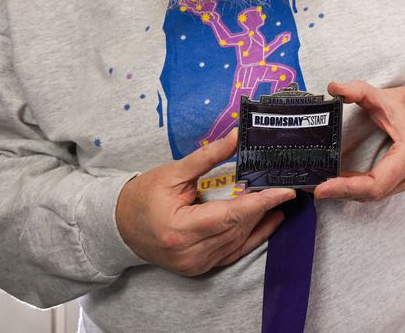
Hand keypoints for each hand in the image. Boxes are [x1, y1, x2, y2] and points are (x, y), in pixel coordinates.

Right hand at [115, 130, 295, 275]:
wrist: (118, 226)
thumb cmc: (143, 196)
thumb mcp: (174, 172)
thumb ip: (208, 156)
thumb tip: (237, 136)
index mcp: (179, 229)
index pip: (230, 215)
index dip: (260, 202)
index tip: (285, 191)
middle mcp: (188, 252)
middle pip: (238, 228)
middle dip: (264, 208)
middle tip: (285, 188)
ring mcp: (193, 264)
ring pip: (238, 241)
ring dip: (260, 221)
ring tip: (279, 201)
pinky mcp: (198, 267)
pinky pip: (232, 252)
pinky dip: (252, 237)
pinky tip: (268, 221)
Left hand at [313, 81, 404, 201]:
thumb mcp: (384, 96)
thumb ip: (358, 91)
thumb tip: (334, 87)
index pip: (374, 184)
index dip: (346, 188)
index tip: (322, 188)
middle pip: (373, 194)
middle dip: (342, 192)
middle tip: (314, 188)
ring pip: (376, 196)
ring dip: (350, 192)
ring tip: (324, 185)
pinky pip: (381, 190)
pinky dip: (360, 188)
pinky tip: (342, 181)